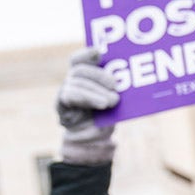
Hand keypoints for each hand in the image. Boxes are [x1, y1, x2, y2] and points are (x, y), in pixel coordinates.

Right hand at [56, 47, 118, 163]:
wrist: (93, 142)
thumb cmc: (106, 118)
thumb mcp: (114, 100)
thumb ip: (115, 89)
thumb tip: (132, 78)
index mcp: (85, 77)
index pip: (79, 60)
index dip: (86, 54)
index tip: (99, 52)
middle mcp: (72, 82)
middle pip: (79, 70)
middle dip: (99, 75)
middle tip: (116, 85)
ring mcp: (65, 93)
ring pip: (76, 82)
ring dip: (96, 90)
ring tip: (112, 100)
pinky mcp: (62, 106)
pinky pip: (71, 96)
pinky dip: (88, 98)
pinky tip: (102, 103)